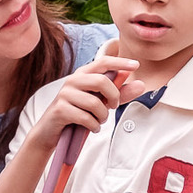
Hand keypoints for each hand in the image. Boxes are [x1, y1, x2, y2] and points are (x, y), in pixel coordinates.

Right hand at [27, 44, 144, 150]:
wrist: (51, 130)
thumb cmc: (78, 113)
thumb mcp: (101, 102)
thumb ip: (120, 94)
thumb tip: (141, 85)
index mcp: (83, 74)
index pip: (103, 62)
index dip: (120, 62)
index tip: (136, 64)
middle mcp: (73, 80)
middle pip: (101, 81)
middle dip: (114, 96)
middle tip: (114, 106)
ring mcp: (65, 94)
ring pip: (95, 103)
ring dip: (102, 116)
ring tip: (99, 120)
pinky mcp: (60, 109)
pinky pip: (86, 117)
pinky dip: (94, 126)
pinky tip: (92, 127)